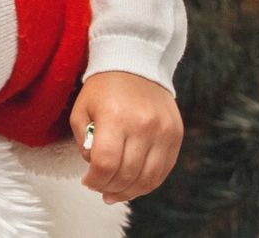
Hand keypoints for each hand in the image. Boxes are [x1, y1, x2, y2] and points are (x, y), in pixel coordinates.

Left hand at [73, 71, 181, 204]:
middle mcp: (143, 126)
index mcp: (115, 117)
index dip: (95, 180)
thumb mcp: (82, 108)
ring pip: (148, 178)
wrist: (136, 64)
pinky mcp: (176, 136)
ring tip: (115, 194)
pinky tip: (134, 186)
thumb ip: (83, 140)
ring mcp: (163, 133)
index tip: (87, 182)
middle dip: (109, 188)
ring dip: (129, 192)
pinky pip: (164, 171)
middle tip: (99, 190)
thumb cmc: (103, 88)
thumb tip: (94, 167)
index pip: (106, 163)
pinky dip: (148, 184)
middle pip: (127, 174)